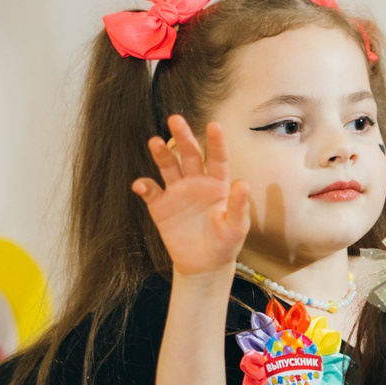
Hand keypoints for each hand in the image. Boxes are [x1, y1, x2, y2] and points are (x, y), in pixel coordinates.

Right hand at [132, 116, 252, 275]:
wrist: (204, 265)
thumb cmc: (225, 243)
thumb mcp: (236, 228)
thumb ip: (238, 207)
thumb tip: (243, 184)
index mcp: (217, 183)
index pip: (217, 159)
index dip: (216, 142)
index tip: (214, 125)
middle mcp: (196, 182)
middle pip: (189, 155)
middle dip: (183, 137)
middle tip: (175, 119)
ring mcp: (177, 192)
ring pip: (168, 167)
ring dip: (161, 154)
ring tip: (155, 142)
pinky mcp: (160, 206)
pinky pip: (151, 192)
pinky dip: (145, 187)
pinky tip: (142, 185)